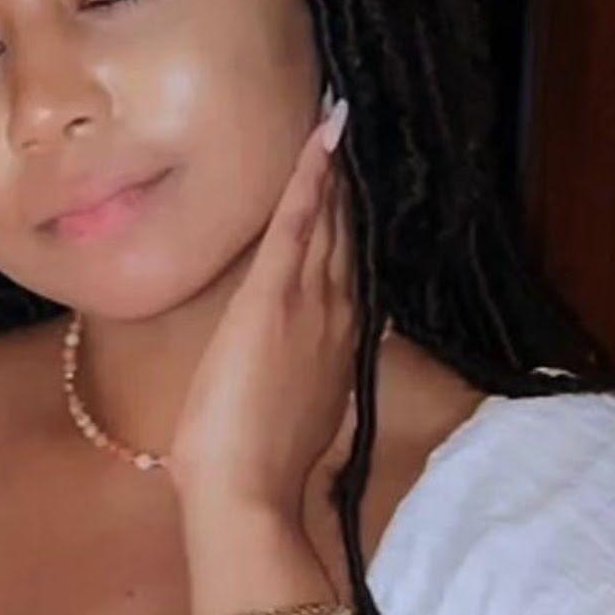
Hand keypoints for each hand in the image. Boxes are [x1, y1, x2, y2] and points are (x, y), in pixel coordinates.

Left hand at [167, 98, 357, 526]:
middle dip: (354, 186)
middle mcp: (335, 314)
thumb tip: (323, 363)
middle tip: (366, 130)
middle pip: (346, 237)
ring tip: (349, 118)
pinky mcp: (272, 298)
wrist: (248, 495)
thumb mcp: (302, 417)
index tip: (364, 184)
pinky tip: (325, 136)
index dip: (356, 225)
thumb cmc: (262, 469)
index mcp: (336, 343)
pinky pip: (296, 222)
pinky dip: (311, 177)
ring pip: (328, 220)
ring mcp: (308, 302)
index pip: (348, 270)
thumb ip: (317, 379)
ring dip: (338, 169)